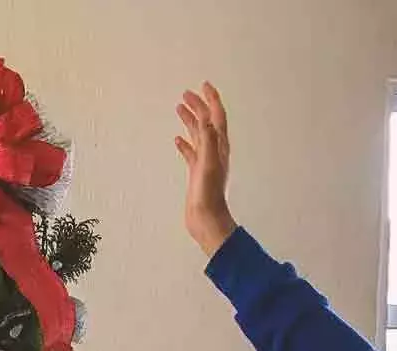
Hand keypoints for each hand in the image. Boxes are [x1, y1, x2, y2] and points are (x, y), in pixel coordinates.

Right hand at [175, 82, 235, 256]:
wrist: (206, 219)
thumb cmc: (209, 195)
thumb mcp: (208, 163)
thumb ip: (207, 140)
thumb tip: (206, 118)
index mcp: (219, 146)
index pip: (217, 117)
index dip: (211, 99)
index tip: (204, 85)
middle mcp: (215, 151)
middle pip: (207, 122)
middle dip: (199, 105)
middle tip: (187, 93)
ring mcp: (206, 161)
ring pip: (198, 134)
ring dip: (191, 120)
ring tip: (180, 107)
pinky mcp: (197, 172)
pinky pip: (191, 152)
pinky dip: (185, 142)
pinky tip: (177, 139)